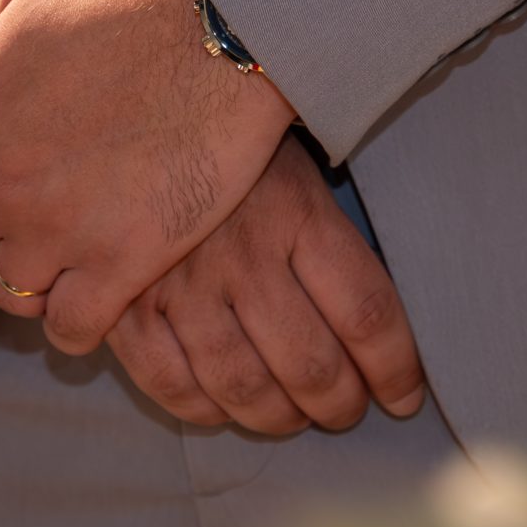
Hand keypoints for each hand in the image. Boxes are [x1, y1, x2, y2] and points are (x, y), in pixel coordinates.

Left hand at [0, 0, 295, 354]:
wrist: (225, 30)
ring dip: (31, 276)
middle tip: (46, 205)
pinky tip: (96, 297)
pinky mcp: (122, 265)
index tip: (8, 166)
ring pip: (9, 291)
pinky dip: (74, 324)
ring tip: (68, 253)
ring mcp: (59, 234)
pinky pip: (71, 329)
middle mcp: (1, 189)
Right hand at [106, 138, 425, 433]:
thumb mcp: (296, 168)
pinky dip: (204, 411)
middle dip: (339, 405)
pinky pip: (170, 384)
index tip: (404, 397)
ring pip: (244, 387)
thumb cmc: (229, 145)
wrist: (125, 107)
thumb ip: (332, 240)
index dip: (395, 370)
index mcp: (298, 213)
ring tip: (293, 417)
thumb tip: (375, 329)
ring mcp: (179, 283)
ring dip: (279, 418)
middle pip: (310, 365)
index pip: (366, 314)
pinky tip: (224, 409)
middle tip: (346, 411)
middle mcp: (242, 254)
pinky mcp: (122, 304)